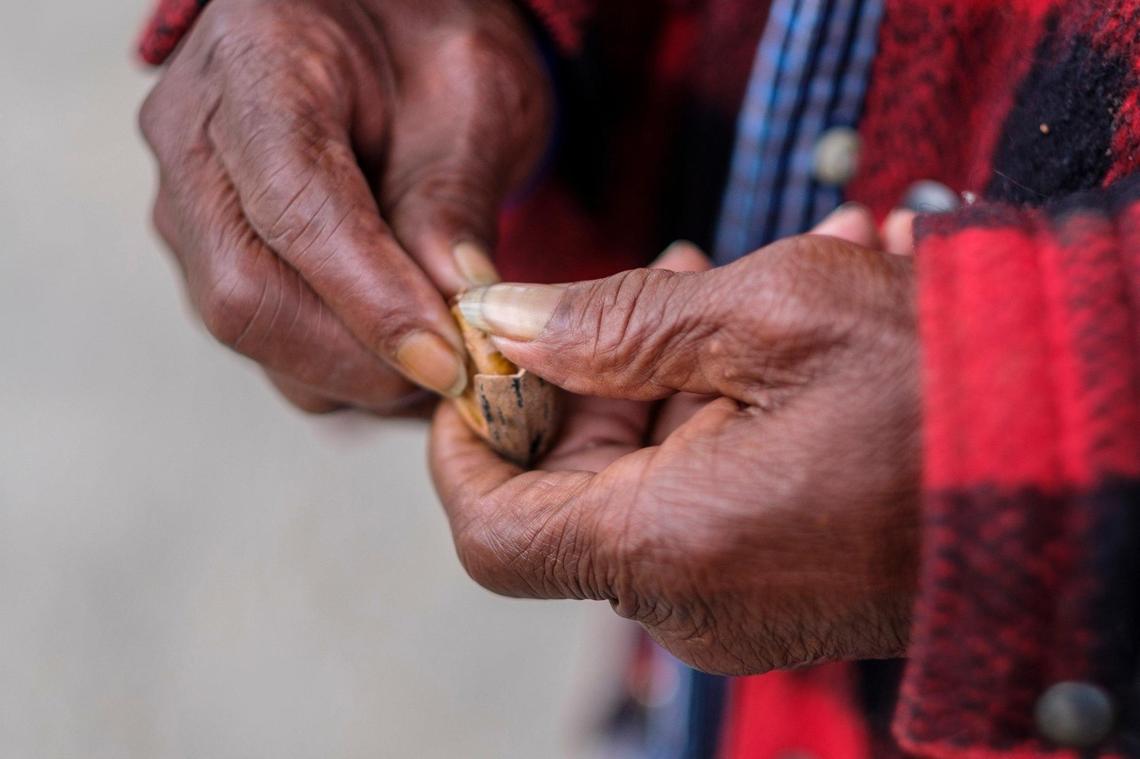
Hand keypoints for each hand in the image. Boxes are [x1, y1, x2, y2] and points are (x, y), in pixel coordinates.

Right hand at [139, 0, 550, 411]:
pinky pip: (262, 334)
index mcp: (259, 61)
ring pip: (248, 330)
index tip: (448, 359)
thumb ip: (455, 196)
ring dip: (351, 372)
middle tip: (459, 375)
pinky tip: (404, 353)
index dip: (371, 301)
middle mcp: (195, 135)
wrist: (376, 19)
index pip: (294, 207)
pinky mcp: (208, 247)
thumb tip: (456, 311)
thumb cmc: (427, 34)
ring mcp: (188, 198)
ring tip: (442, 360)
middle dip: (360, 359)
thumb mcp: (473, 89)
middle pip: (245, 292)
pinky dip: (336, 364)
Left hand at [430, 217, 920, 674]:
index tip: (483, 365)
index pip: (492, 528)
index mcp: (670, 544)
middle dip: (592, 380)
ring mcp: (741, 604)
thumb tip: (509, 324)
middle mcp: (694, 600)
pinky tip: (779, 349)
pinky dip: (718, 422)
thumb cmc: (946, 385)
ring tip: (740, 289)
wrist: (1091, 463)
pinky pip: (708, 503)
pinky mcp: (783, 588)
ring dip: (670, 382)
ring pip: (645, 487)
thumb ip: (617, 322)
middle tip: (660, 278)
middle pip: (570, 495)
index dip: (464, 443)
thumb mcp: (771, 312)